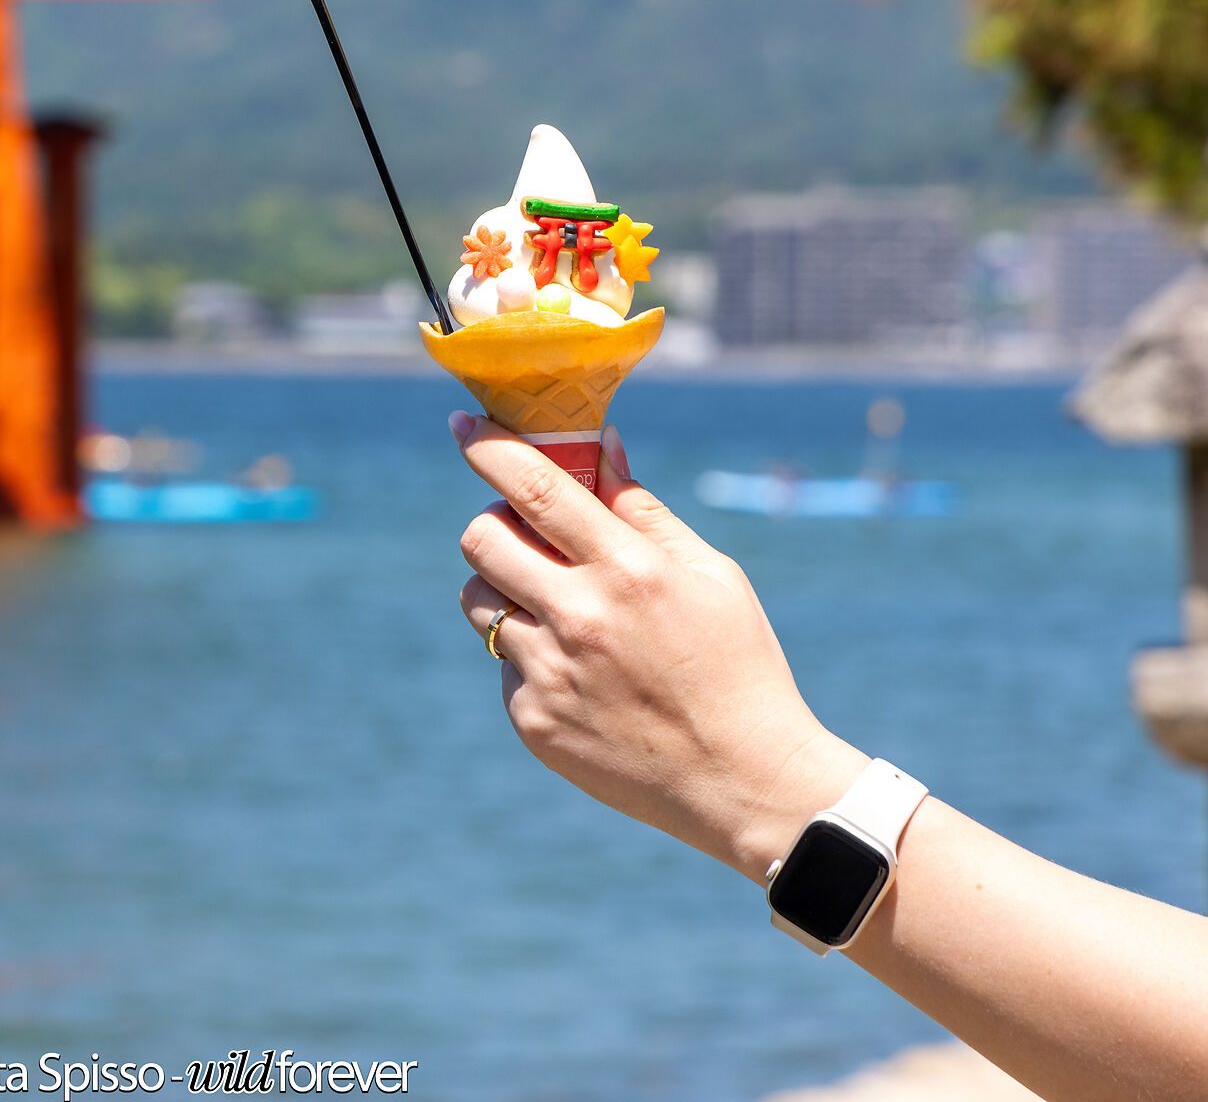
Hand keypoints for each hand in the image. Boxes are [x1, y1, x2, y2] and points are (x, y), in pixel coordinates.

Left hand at [451, 414, 866, 879]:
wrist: (744, 782)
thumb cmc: (738, 667)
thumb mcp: (711, 576)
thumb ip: (643, 510)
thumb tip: (600, 445)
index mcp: (628, 569)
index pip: (534, 487)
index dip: (487, 446)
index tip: (463, 424)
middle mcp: (579, 617)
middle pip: (480, 538)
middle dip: (494, 522)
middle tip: (528, 536)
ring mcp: (549, 672)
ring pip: (477, 601)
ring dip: (504, 590)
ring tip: (561, 610)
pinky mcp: (532, 720)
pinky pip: (503, 663)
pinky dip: (531, 656)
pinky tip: (585, 678)